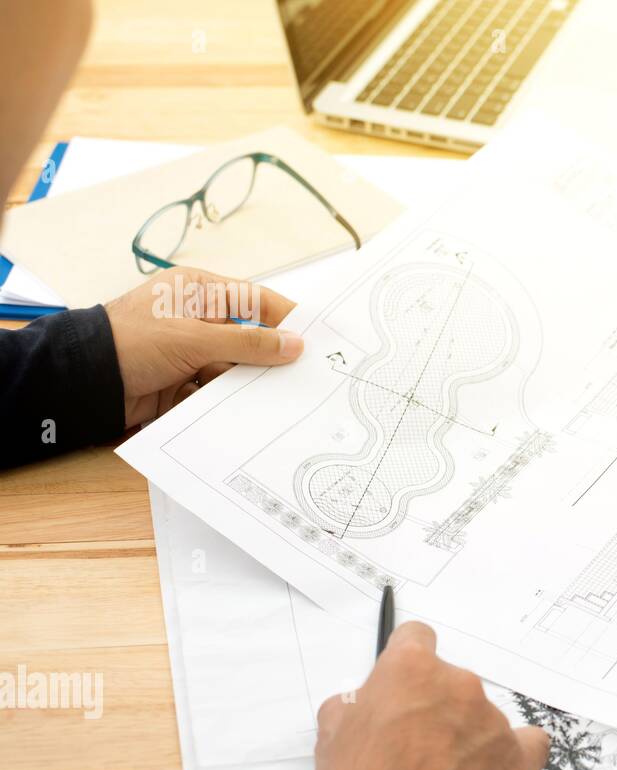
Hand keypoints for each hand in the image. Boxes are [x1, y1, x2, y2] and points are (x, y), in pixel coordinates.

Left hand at [104, 267, 302, 426]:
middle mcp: (197, 319)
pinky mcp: (182, 383)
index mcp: (198, 292)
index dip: (286, 316)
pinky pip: (216, 392)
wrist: (82, 382)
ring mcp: (189, 353)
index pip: (254, 300)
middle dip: (269, 357)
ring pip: (235, 368)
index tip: (316, 336)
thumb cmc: (132, 343)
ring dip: (248, 383)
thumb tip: (295, 345)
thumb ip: (248, 342)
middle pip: (248, 337)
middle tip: (304, 375)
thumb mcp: (195, 339)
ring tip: (277, 398)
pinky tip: (244, 412)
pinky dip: (227, 402)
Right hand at [313, 621, 550, 769]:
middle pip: (451, 683)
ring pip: (482, 716)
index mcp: (411, 670)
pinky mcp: (518, 760)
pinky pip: (528, 743)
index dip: (407, 662)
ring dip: (466, 737)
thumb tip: (367, 700)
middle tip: (413, 747)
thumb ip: (356, 703)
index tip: (406, 681)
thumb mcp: (332, 737)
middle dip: (434, 708)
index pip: (417, 638)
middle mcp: (459, 686)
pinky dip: (511, 754)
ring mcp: (494, 721)